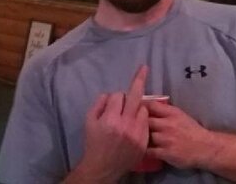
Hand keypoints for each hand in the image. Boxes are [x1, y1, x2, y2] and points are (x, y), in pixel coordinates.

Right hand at [71, 66, 149, 181]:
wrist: (103, 167)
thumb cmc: (94, 143)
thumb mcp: (89, 122)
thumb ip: (99, 104)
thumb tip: (111, 94)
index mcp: (110, 119)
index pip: (118, 96)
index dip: (115, 98)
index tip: (114, 103)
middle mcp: (126, 125)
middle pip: (136, 96)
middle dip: (139, 80)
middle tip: (144, 67)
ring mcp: (137, 133)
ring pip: (143, 109)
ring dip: (137, 108)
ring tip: (129, 116)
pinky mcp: (144, 141)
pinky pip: (147, 123)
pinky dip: (141, 120)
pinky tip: (135, 125)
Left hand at [145, 102, 215, 169]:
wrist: (205, 148)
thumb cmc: (192, 130)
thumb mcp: (180, 115)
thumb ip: (165, 112)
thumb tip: (147, 108)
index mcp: (172, 113)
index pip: (151, 105)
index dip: (142, 108)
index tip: (138, 111)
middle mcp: (167, 124)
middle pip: (145, 120)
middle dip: (141, 124)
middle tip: (139, 128)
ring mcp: (166, 139)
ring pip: (146, 136)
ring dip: (144, 138)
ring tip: (144, 140)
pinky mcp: (165, 153)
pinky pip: (149, 151)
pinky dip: (146, 151)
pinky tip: (147, 150)